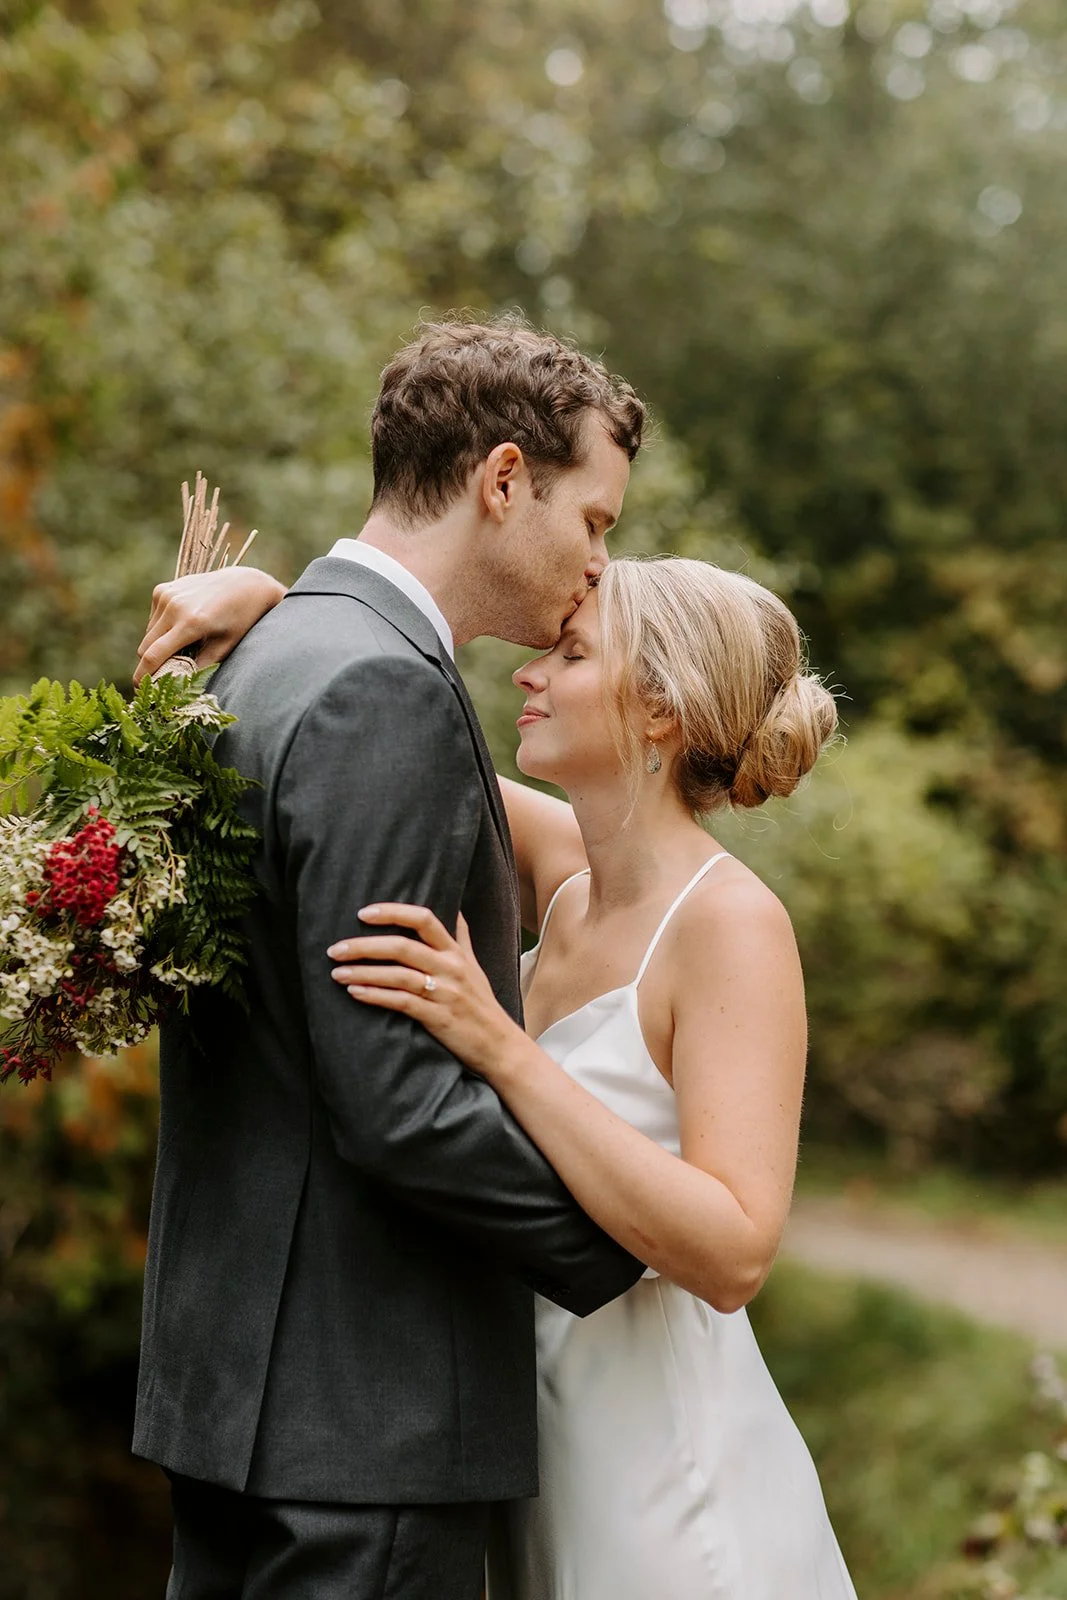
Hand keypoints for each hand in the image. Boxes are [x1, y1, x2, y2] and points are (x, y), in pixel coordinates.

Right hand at [133, 567, 287, 683]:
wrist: (244, 585)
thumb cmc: (240, 619)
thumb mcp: (225, 646)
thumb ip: (200, 667)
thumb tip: (179, 687)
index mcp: (191, 624)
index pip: (154, 655)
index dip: (143, 675)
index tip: (139, 689)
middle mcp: (174, 607)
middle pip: (146, 646)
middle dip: (151, 662)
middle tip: (166, 671)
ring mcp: (166, 595)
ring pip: (149, 633)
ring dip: (158, 644)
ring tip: (183, 643)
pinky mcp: (163, 589)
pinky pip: (153, 618)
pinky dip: (161, 627)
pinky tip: (183, 623)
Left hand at [327, 905, 521, 1076]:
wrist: (500, 1046)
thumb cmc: (481, 1005)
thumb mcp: (475, 966)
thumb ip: (461, 937)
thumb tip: (455, 909)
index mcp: (456, 952)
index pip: (424, 919)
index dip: (392, 912)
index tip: (363, 913)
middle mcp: (451, 968)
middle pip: (403, 946)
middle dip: (364, 945)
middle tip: (335, 948)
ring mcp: (445, 993)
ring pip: (399, 975)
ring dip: (364, 972)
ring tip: (337, 972)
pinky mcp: (439, 1018)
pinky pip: (402, 1003)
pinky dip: (376, 996)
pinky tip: (355, 993)